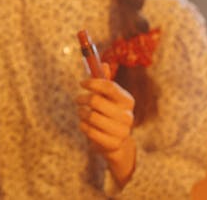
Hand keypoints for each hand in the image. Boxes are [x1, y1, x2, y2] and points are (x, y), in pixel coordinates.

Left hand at [76, 64, 136, 184]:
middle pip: (96, 101)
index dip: (93, 83)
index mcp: (127, 100)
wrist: (115, 141)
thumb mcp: (107, 96)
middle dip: (82, 98)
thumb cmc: (108, 112)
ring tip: (81, 112)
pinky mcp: (112, 143)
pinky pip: (89, 130)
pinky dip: (83, 125)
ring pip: (91, 116)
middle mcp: (128, 115)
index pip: (110, 87)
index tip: (81, 83)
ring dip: (81, 112)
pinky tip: (84, 124)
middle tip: (78, 99)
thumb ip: (104, 81)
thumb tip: (103, 63)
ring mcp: (122, 131)